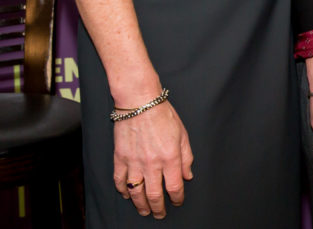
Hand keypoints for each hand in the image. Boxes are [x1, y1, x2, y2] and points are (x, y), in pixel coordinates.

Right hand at [113, 100, 193, 218]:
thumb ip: (186, 157)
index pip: (174, 186)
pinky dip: (123, 191)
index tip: (178, 201)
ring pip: (136, 192)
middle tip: (160, 214)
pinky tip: (127, 195)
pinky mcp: (120, 158)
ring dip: (140, 205)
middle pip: (154, 194)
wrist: (139, 103)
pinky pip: (120, 181)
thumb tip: (188, 176)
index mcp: (170, 157)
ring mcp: (134, 162)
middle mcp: (152, 163)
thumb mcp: (183, 134)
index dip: (177, 198)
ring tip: (144, 211)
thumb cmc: (163, 115)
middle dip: (158, 208)